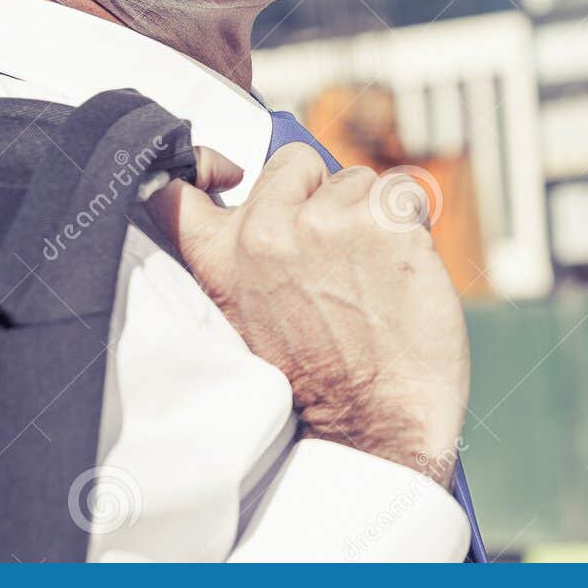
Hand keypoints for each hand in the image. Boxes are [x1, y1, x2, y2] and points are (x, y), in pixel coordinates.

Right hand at [144, 144, 468, 483]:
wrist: (378, 426)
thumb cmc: (323, 382)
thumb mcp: (248, 321)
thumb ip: (246, 261)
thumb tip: (265, 202)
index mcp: (221, 259)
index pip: (176, 191)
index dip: (203, 166)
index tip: (226, 173)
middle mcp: (265, 232)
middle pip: (295, 161)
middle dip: (319, 193)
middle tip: (334, 257)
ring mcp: (327, 222)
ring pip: (357, 180)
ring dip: (371, 216)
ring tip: (371, 279)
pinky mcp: (385, 222)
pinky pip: (404, 193)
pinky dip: (411, 224)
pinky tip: (403, 273)